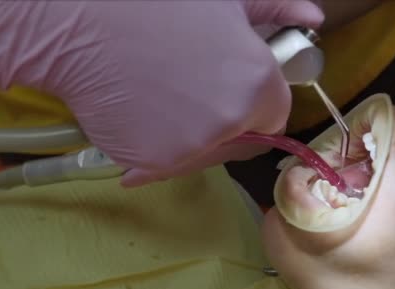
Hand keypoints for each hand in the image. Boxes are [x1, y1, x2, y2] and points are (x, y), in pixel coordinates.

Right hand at [0, 0, 323, 185]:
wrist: (81, 24)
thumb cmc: (154, 6)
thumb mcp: (223, 0)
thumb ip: (277, 10)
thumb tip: (313, 18)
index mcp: (256, 84)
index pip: (275, 115)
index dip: (255, 103)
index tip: (232, 90)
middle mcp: (229, 125)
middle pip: (241, 141)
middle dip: (226, 124)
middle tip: (191, 93)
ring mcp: (189, 150)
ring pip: (200, 155)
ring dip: (190, 137)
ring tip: (161, 99)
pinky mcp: (150, 165)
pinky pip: (163, 164)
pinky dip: (154, 150)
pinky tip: (138, 116)